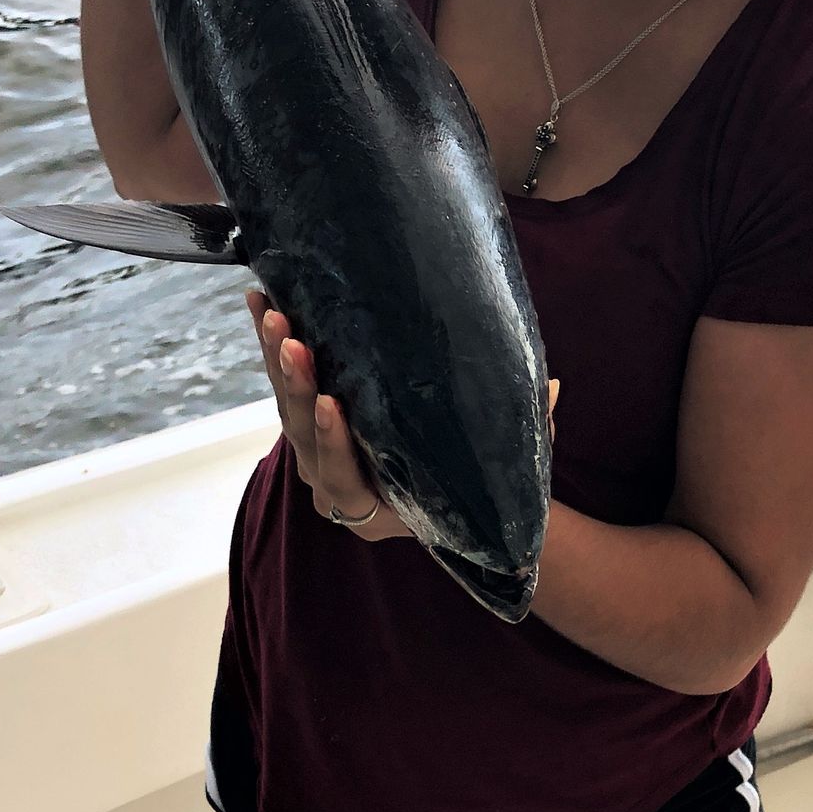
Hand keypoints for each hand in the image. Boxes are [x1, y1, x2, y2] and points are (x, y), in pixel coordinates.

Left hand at [246, 291, 559, 541]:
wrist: (449, 501)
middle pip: (303, 440)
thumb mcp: (500, 470)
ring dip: (276, 360)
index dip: (334, 444)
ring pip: (286, 410)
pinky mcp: (308, 424)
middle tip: (294, 341)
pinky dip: (270, 346)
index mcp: (375, 510)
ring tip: (272, 309)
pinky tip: (260, 301)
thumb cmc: (478, 488)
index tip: (332, 404)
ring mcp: (317, 456)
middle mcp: (335, 487)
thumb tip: (552, 387)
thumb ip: (525, 435)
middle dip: (297, 388)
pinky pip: (283, 388)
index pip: (343, 479)